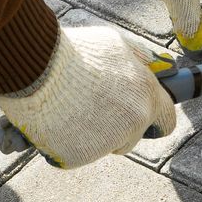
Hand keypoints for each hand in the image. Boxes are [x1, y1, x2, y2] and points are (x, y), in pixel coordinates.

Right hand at [0, 23, 176, 167]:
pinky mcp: (80, 156)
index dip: (154, 120)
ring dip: (89, 134)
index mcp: (146, 94)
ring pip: (102, 146)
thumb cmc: (75, 51)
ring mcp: (107, 142)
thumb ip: (138, 60)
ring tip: (66, 109)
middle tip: (89, 108)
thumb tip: (154, 66)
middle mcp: (133, 121)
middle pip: (132, 138)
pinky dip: (65, 143)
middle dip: (116, 128)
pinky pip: (75, 154)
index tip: (143, 119)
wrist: (36, 66)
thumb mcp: (115, 45)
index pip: (166, 120)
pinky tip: (53, 122)